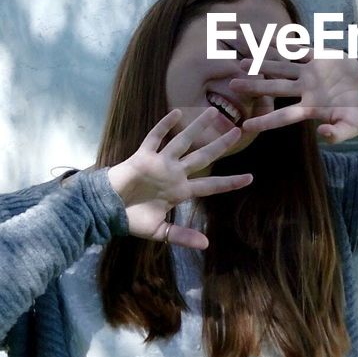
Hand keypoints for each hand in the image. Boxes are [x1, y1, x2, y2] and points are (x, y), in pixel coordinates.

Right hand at [107, 107, 252, 247]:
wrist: (107, 210)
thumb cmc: (132, 219)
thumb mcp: (160, 231)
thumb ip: (182, 235)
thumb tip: (206, 245)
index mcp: (180, 191)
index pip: (211, 186)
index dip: (229, 182)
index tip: (250, 178)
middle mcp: (174, 173)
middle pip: (203, 157)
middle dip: (220, 146)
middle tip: (240, 131)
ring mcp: (160, 163)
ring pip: (183, 142)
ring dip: (197, 127)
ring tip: (214, 111)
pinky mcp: (143, 157)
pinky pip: (155, 138)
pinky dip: (164, 126)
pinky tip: (176, 113)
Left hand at [230, 50, 357, 144]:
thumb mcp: (351, 128)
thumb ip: (337, 134)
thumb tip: (323, 135)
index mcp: (310, 108)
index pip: (283, 117)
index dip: (266, 121)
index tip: (246, 125)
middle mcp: (305, 90)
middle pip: (275, 88)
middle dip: (255, 86)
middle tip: (232, 85)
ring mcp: (310, 73)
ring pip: (281, 67)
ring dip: (263, 64)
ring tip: (242, 62)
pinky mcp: (319, 58)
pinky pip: (299, 50)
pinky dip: (284, 44)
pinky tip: (268, 39)